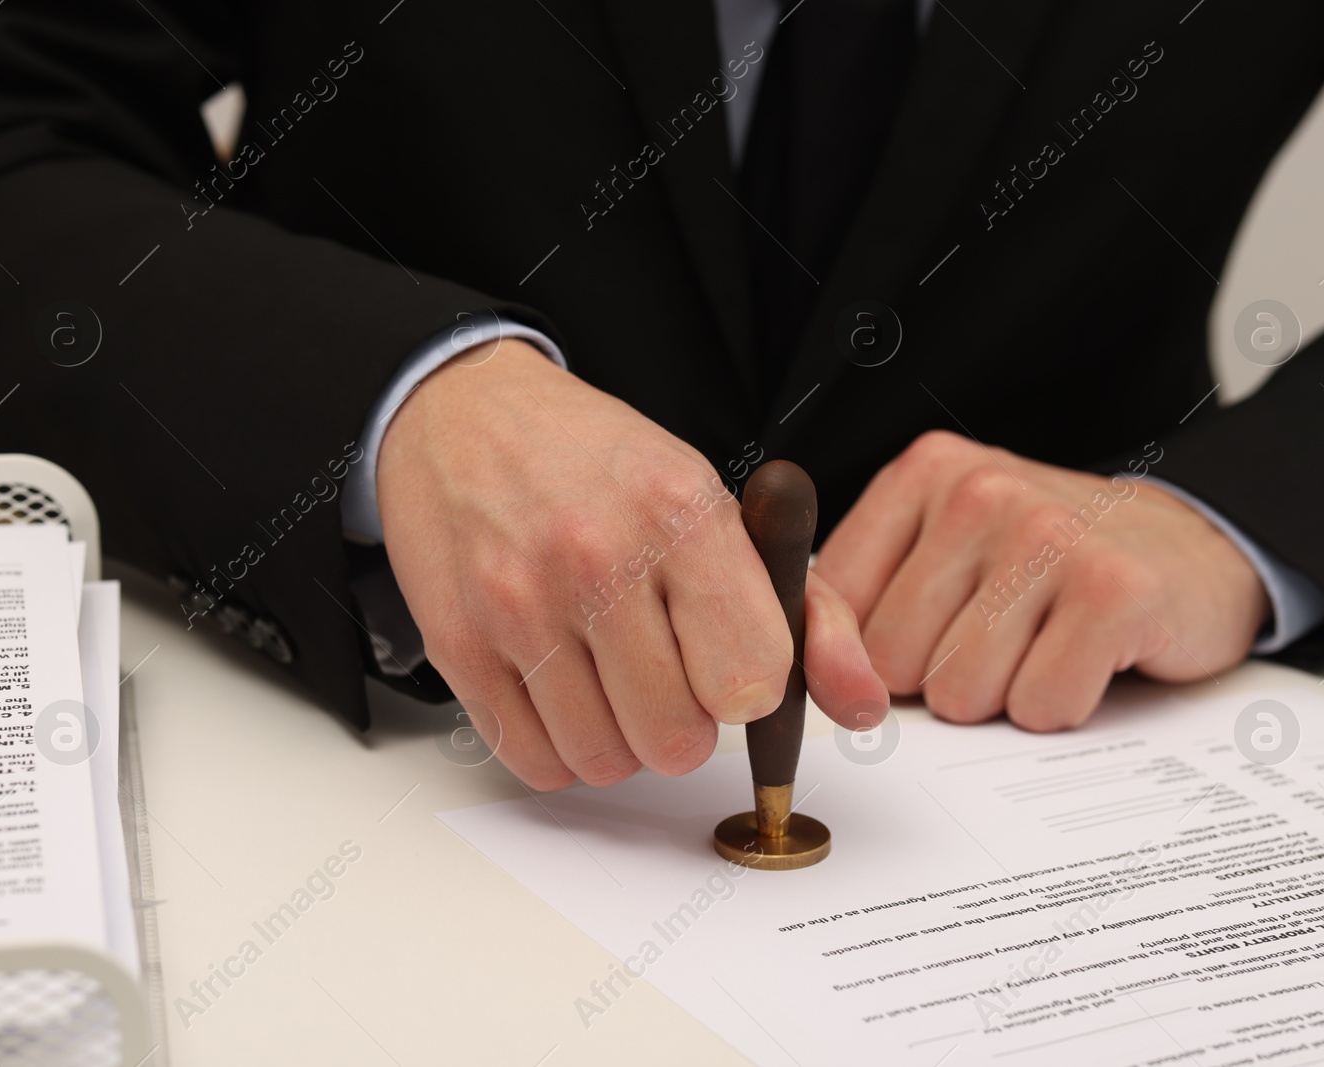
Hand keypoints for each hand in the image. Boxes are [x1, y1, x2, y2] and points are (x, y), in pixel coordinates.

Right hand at [378, 340, 886, 788]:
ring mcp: (519, 603)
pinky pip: (533, 761)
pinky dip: (557, 746)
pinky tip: (559, 685)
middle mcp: (596, 556)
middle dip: (682, 720)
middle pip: (676, 741)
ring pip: (605, 762)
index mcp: (681, 513)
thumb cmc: (603, 468)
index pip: (750, 682)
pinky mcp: (458, 643)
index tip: (726, 657)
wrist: (468, 414)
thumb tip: (864, 707)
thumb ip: (811, 613)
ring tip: (608, 672)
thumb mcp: (721, 509)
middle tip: (662, 664)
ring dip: (619, 737)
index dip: (746, 686)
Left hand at [814, 431, 1268, 730]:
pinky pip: (1040, 706)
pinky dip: (1062, 706)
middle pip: (893, 663)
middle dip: (939, 679)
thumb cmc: (1050, 562)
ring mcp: (1049, 535)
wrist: (1193, 544)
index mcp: (924, 473)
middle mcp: (981, 491)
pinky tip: (1087, 658)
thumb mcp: (946, 552)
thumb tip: (826, 688)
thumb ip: (865, 606)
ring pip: (961, 694)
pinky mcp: (1115, 591)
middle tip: (999, 637)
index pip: (831, 601)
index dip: (851, 657)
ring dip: (1003, 697)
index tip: (879, 669)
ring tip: (1043, 643)